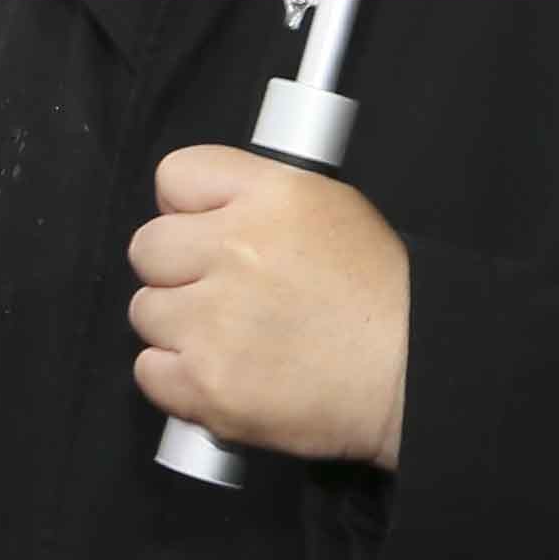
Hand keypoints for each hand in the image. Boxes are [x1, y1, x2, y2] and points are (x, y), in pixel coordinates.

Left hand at [128, 143, 408, 467]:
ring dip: (176, 326)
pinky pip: (149, 371)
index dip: (184, 207)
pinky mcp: (207, 384)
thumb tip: (193, 212)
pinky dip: (175, 378)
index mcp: (270, 197)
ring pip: (145, 310)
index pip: (175, 175)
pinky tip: (218, 374)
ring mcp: (214, 321)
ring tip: (228, 339)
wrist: (413, 376)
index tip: (200, 231)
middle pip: (147, 247)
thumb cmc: (383, 298)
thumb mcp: (331, 209)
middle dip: (176, 270)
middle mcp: (235, 250)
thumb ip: (256, 198)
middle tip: (218, 293)